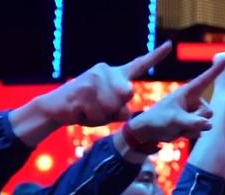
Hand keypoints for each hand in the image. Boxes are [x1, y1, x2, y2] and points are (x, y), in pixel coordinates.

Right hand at [44, 41, 172, 126]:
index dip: (155, 56)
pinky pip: (98, 113)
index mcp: (115, 75)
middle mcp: (106, 70)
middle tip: (97, 108)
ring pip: (113, 106)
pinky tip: (79, 111)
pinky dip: (90, 118)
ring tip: (87, 109)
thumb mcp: (107, 110)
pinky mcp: (85, 87)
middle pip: (127, 95)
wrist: (54, 108)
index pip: (138, 65)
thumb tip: (127, 111)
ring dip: (101, 116)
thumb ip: (121, 109)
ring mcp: (95, 77)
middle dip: (115, 109)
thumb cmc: (84, 110)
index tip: (170, 45)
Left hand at [125, 58, 224, 142]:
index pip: (205, 79)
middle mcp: (193, 100)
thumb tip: (209, 125)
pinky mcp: (193, 123)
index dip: (216, 70)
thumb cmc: (158, 119)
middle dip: (197, 120)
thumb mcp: (175, 120)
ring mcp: (194, 112)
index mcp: (188, 92)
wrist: (150, 131)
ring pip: (206, 123)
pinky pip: (202, 130)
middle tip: (179, 121)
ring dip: (192, 129)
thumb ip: (193, 123)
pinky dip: (191, 134)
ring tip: (177, 126)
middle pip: (209, 112)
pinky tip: (179, 131)